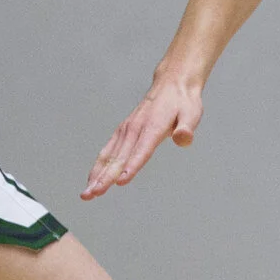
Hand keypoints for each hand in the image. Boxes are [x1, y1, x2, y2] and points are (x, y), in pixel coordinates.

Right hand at [84, 75, 203, 197]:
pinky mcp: (122, 131)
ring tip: (86, 194)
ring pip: (109, 156)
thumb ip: (187, 128)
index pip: (141, 150)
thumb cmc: (184, 103)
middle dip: (104, 178)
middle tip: (91, 195)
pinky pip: (108, 151)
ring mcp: (126, 130)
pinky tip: (92, 180)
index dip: (131, 167)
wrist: (172, 84)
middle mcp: (135, 129)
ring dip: (96, 175)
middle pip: (119, 158)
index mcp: (152, 127)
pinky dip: (99, 166)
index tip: (120, 182)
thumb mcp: (192, 113)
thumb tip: (183, 138)